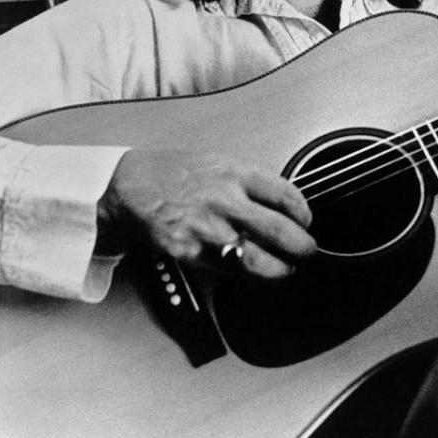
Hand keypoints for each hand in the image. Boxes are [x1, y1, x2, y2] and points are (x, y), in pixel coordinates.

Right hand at [98, 150, 315, 277]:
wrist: (130, 186)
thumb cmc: (174, 173)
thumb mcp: (219, 163)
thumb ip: (250, 183)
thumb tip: (282, 204)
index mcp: (236, 173)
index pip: (286, 195)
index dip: (304, 213)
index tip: (306, 222)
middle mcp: (225, 200)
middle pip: (279, 230)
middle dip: (301, 246)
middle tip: (307, 251)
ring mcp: (208, 228)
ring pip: (257, 259)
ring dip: (279, 269)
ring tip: (286, 269)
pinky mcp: (190, 251)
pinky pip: (228, 269)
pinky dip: (247, 274)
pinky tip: (255, 273)